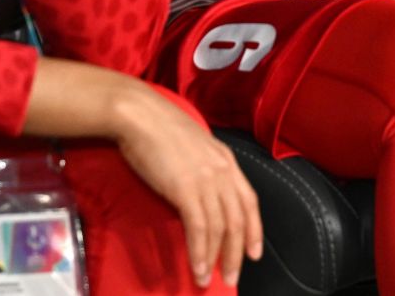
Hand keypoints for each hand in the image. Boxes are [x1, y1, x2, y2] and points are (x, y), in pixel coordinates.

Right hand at [111, 82, 263, 287]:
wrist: (140, 115)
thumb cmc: (159, 128)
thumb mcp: (193, 146)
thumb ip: (203, 168)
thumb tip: (200, 193)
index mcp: (226, 160)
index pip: (249, 200)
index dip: (254, 228)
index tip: (254, 252)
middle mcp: (222, 171)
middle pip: (238, 219)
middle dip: (237, 252)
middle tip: (232, 277)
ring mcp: (206, 180)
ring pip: (221, 228)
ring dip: (216, 258)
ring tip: (208, 280)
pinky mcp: (186, 189)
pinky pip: (199, 228)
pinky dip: (199, 251)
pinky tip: (197, 267)